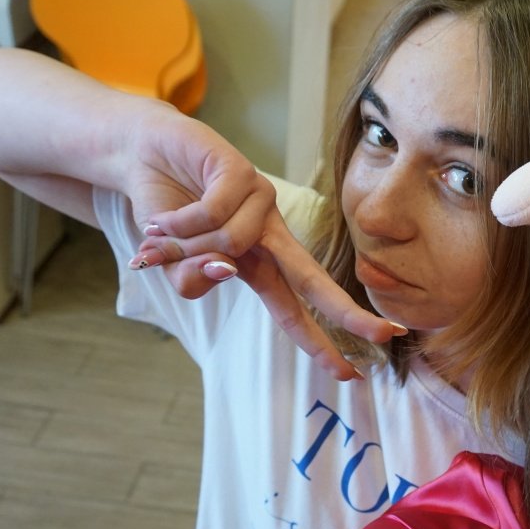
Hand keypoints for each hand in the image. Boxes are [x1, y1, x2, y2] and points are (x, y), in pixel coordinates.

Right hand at [118, 118, 402, 379]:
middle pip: (314, 279)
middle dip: (350, 312)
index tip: (352, 374)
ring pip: (231, 244)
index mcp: (260, 263)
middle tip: (389, 335)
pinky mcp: (243, 173)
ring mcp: (261, 201)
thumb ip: (192, 281)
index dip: (321, 342)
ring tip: (163, 232)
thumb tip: (224, 269)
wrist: (140, 154)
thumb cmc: (164, 214)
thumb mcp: (173, 264)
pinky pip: (214, 213)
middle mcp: (270, 235)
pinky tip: (164, 217)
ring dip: (185, 245)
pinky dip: (179, 223)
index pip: (297, 309)